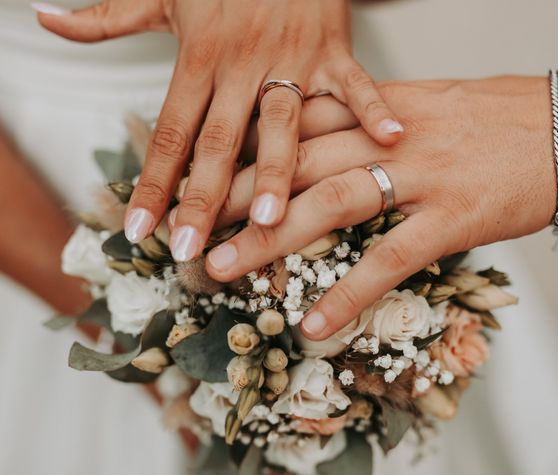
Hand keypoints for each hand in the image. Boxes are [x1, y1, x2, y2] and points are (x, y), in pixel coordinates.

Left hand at [34, 0, 402, 262]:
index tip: (141, 229)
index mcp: (201, 56)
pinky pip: (355, 84)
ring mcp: (291, 61)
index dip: (153, 183)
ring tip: (274, 222)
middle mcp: (243, 66)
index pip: (171, 131)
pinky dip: (373, 109)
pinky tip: (391, 140)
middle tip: (193, 250)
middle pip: (221, 143)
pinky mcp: (333, 51)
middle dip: (206, 200)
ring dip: (280, 172)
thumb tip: (47, 19)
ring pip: (283, 124)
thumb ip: (107, 17)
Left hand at [205, 77, 556, 339]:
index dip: (243, 147)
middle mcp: (390, 137)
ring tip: (221, 269)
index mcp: (379, 106)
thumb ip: (372, 122)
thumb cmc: (494, 120)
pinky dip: (349, 292)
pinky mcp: (453, 218)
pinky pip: (391, 258)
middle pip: (296, 162)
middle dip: (236, 194)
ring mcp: (421, 177)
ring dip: (270, 239)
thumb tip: (329, 137)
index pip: (295, 122)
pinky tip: (315, 322)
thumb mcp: (425, 105)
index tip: (202, 170)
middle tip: (185, 223)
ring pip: (331, 205)